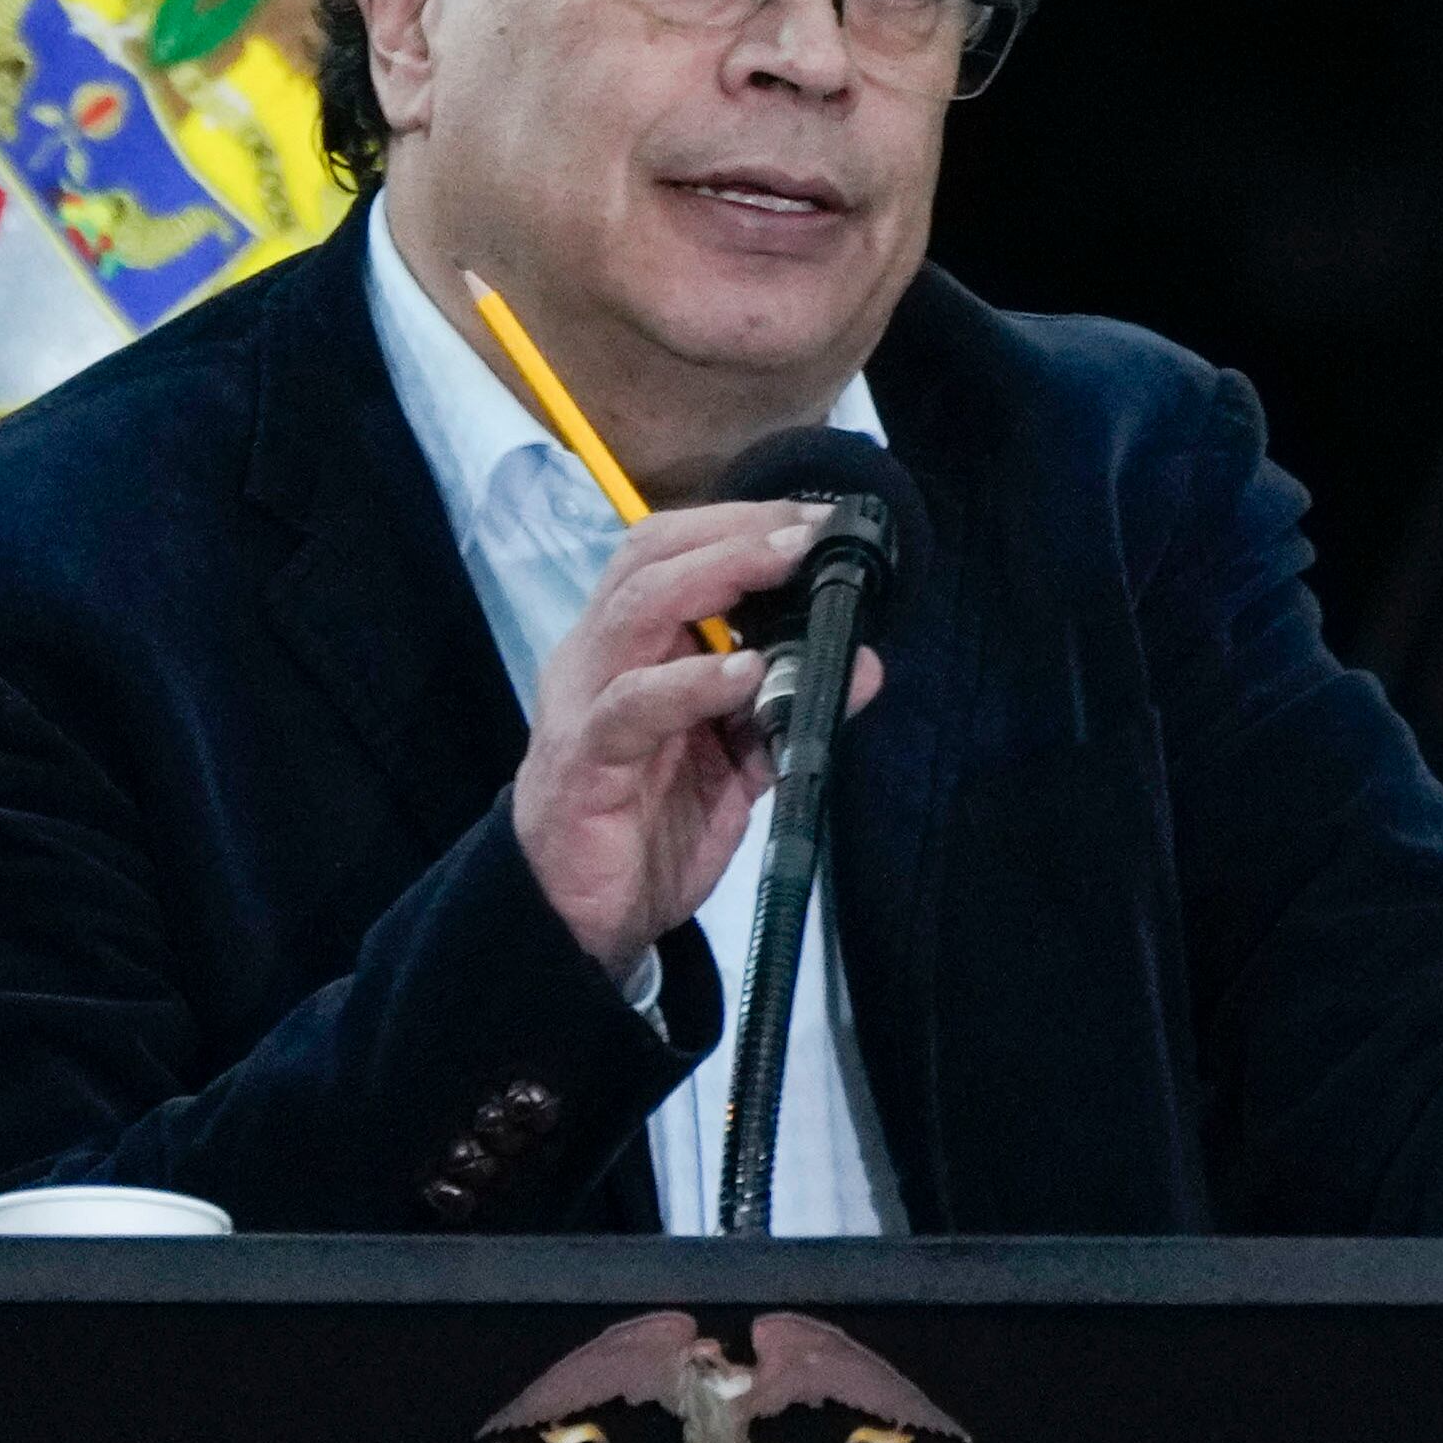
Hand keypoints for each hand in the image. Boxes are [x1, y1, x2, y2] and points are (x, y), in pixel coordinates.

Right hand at [511, 501, 879, 976]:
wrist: (578, 922)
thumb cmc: (645, 829)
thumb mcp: (734, 764)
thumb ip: (789, 710)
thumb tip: (864, 662)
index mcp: (626, 649)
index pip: (667, 553)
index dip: (737, 525)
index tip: (814, 520)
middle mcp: (596, 660)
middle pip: (647, 559)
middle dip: (732, 534)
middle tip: (805, 531)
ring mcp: (584, 706)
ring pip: (634, 611)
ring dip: (714, 578)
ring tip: (781, 566)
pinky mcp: (584, 763)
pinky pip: (632, 707)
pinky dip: (691, 682)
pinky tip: (745, 673)